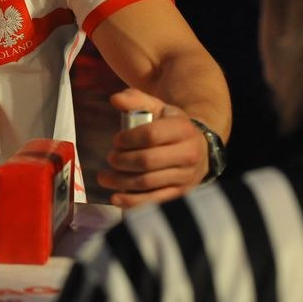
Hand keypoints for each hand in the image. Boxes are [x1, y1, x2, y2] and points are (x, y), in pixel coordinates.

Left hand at [97, 88, 208, 208]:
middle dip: (121, 161)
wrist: (198, 147)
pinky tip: (115, 198)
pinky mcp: (181, 194)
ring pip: (147, 183)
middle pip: (147, 161)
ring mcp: (186, 177)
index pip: (151, 135)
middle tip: (110, 158)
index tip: (116, 140)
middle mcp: (189, 154)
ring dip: (121, 182)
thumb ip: (135, 99)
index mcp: (183, 129)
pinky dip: (132, 202)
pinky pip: (154, 201)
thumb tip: (114, 99)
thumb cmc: (170, 126)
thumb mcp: (157, 107)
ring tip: (104, 177)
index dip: (128, 139)